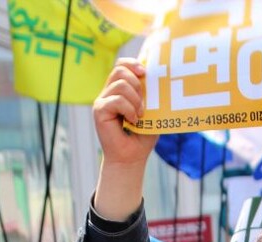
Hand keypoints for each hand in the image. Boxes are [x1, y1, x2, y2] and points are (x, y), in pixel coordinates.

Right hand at [92, 59, 157, 220]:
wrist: (132, 158)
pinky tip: (133, 121)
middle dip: (136, 83)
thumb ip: (152, 95)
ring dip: (135, 99)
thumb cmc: (142, 136)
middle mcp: (108, 92)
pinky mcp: (99, 111)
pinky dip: (128, 109)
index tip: (145, 72)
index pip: (121, 65)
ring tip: (140, 115)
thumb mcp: (152, 112)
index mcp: (120, 90)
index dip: (132, 63)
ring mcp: (102, 101)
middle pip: (119, 70)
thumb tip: (162, 78)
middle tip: (144, 103)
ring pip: (120, 85)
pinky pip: (116, 100)